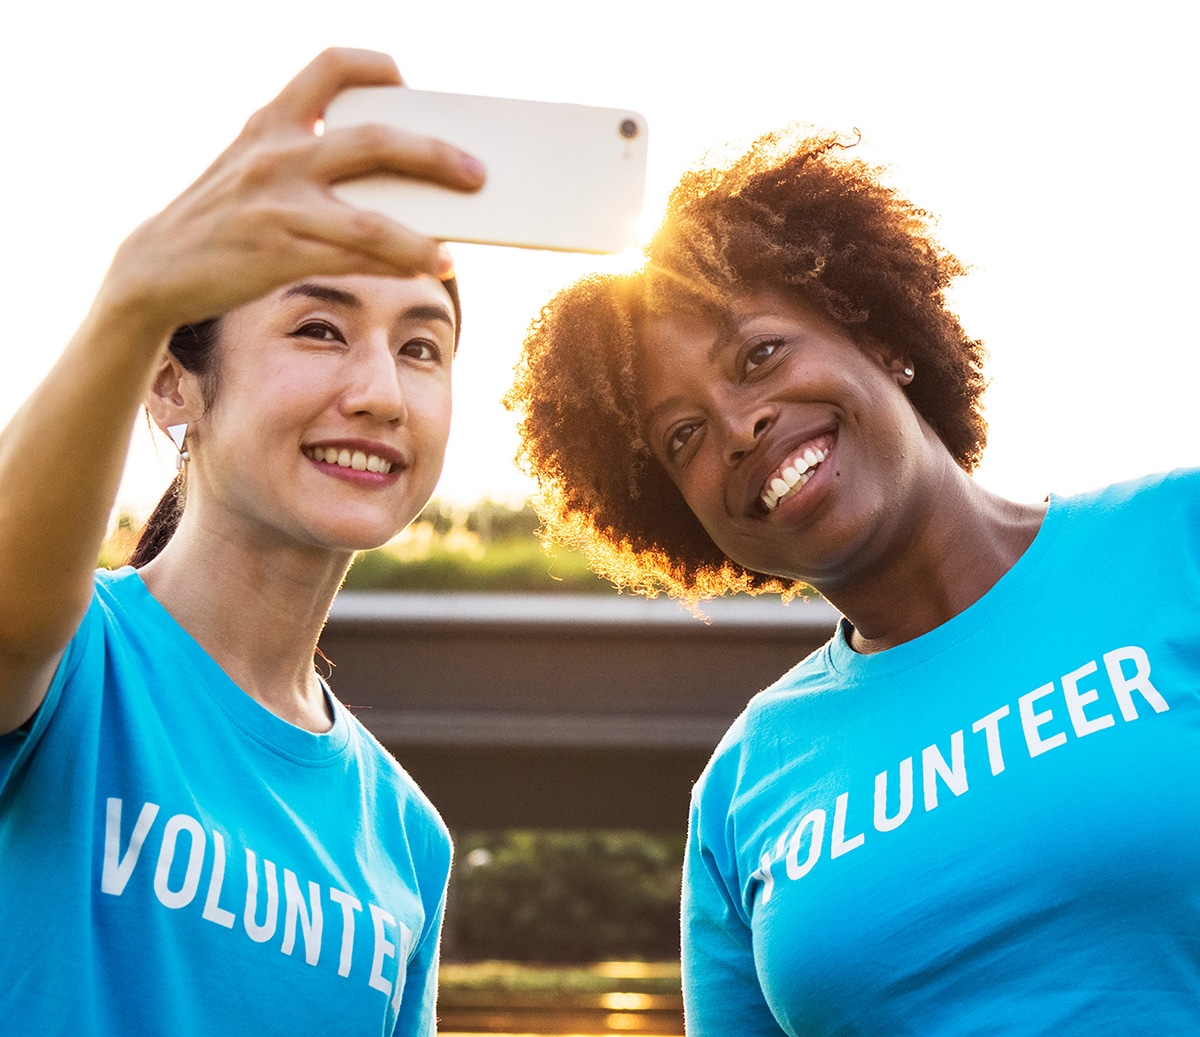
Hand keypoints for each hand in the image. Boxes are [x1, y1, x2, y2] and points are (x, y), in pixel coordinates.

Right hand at [101, 48, 483, 335]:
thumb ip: (305, 156)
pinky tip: (423, 270)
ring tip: (452, 253)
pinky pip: (352, 262)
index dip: (372, 65)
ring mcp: (277, 206)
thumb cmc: (221, 218)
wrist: (156, 268)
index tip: (404, 78)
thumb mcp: (249, 166)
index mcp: (270, 123)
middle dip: (433, 155)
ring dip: (420, 238)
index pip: (328, 68)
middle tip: (476, 172)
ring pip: (369, 220)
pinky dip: (393, 266)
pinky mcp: (278, 255)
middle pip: (372, 143)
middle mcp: (276, 156)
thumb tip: (391, 175)